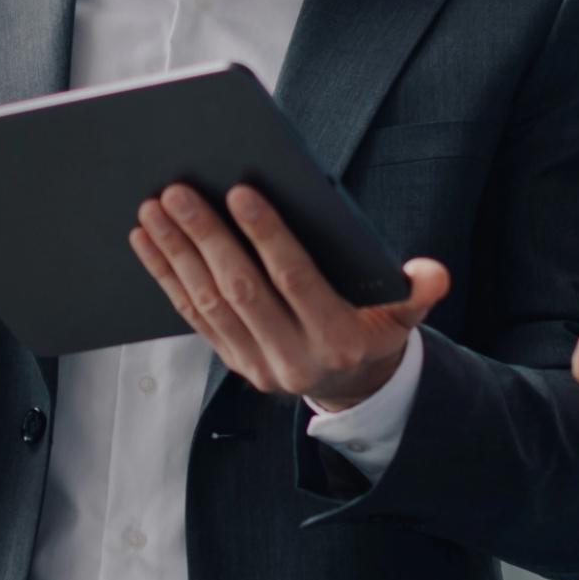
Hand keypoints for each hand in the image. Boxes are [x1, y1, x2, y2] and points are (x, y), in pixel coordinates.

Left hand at [130, 183, 451, 405]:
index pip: (296, 280)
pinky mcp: (233, 362)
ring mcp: (258, 364)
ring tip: (154, 209)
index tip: (240, 192)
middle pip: (241, 290)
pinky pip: (192, 317)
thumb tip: (432, 273)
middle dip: (207, 237)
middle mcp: (293, 357)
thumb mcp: (406, 314)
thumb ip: (419, 292)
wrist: (355, 388)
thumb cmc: (376, 329)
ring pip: (208, 303)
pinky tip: (147, 242)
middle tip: (178, 191)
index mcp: (338, 339)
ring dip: (177, 253)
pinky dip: (166, 277)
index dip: (267, 236)